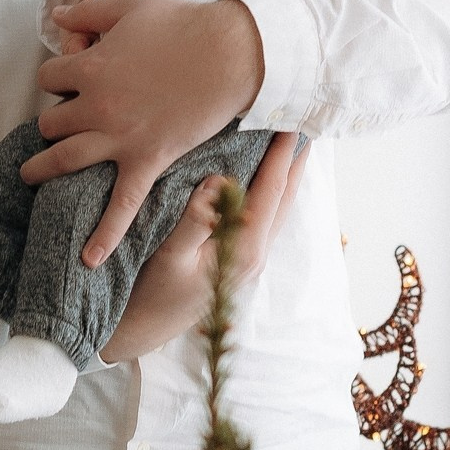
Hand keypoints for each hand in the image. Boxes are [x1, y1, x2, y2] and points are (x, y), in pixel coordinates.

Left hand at [26, 0, 268, 265]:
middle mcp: (97, 106)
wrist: (230, 53)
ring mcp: (121, 138)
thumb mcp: (128, 7)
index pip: (49, 76)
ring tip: (30, 176)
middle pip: (51, 120)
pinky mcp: (148, 160)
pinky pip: (121, 205)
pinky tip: (88, 259)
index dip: (58, 75)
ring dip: (43, 168)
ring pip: (65, 159)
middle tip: (67, 118)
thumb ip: (87, 13)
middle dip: (55, 117)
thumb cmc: (181, 25)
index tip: (71, 75)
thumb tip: (57, 15)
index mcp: (89, 68)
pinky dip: (104, 235)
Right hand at [99, 136, 307, 362]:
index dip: (281, 154)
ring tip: (292, 141)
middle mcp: (255, 253)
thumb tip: (219, 181)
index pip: (270, 191)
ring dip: (286, 173)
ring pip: (278, 207)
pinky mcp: (240, 259)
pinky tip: (264, 176)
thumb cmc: (152, 293)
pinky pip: (265, 215)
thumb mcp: (167, 258)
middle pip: (284, 197)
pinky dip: (271, 189)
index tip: (290, 120)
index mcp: (244, 249)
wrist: (145, 330)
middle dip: (294, 159)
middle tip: (304, 120)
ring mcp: (250, 258)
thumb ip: (194, 221)